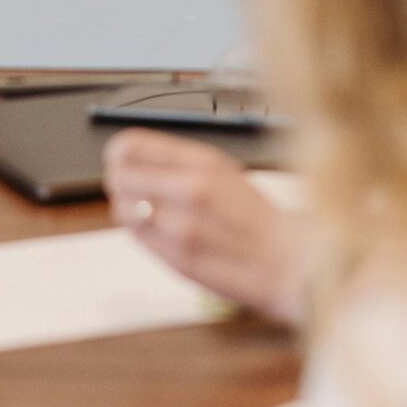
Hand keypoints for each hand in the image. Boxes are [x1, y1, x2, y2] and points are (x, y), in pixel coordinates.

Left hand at [105, 130, 304, 324]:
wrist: (289, 260)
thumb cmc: (255, 216)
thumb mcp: (222, 171)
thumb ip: (176, 164)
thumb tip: (128, 158)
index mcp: (202, 161)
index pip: (129, 146)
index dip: (117, 154)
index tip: (118, 160)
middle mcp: (191, 189)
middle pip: (120, 177)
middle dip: (119, 183)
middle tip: (128, 188)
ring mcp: (184, 226)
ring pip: (124, 209)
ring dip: (128, 209)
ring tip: (149, 212)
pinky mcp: (179, 259)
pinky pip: (137, 238)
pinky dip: (141, 233)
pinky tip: (160, 231)